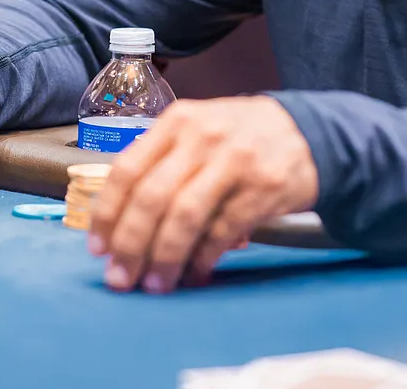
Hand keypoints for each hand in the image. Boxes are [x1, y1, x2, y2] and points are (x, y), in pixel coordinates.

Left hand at [87, 96, 318, 293]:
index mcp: (178, 121)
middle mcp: (203, 137)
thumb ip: (162, 162)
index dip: (107, 214)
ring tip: (156, 284)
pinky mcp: (264, 187)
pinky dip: (203, 257)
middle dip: (130, 245)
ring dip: (164, 258)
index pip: (127, 169)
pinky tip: (195, 272)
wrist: (307, 132)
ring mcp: (235, 160)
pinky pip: (222, 231)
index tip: (98, 248)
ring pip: (185, 217)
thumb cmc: (240, 137)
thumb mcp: (198, 130)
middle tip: (121, 278)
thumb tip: (120, 224)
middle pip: (152, 198)